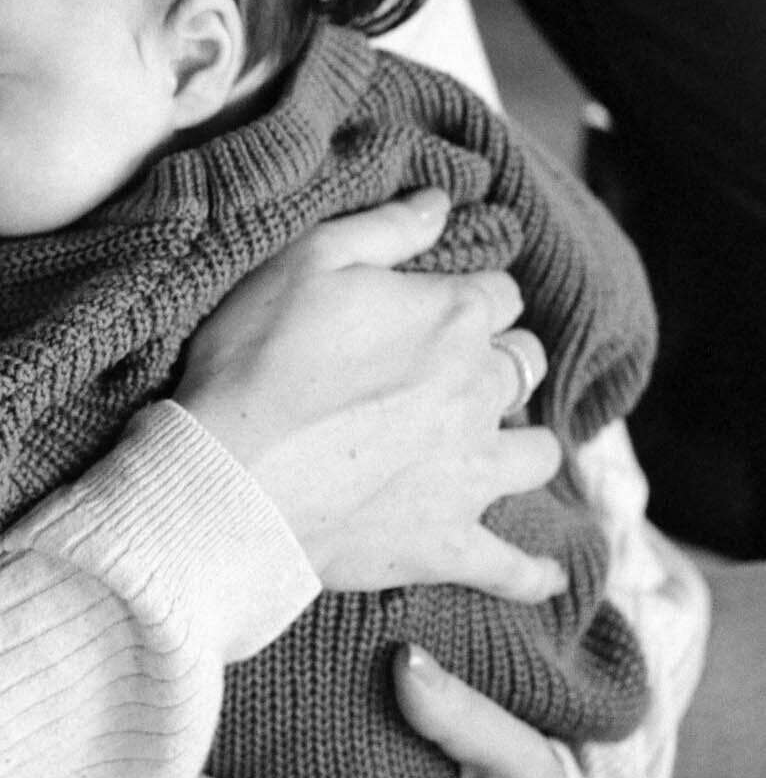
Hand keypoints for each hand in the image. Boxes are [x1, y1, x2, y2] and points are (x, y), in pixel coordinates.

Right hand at [174, 192, 564, 601]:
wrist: (230, 477)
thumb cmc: (257, 359)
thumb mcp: (307, 260)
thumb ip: (386, 226)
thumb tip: (443, 200)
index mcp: (452, 318)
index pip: (498, 292)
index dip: (468, 292)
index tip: (437, 301)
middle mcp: (479, 392)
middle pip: (523, 363)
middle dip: (498, 357)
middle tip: (451, 367)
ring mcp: (470, 474)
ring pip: (538, 453)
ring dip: (523, 442)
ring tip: (494, 443)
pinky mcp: (447, 542)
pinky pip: (513, 567)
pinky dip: (533, 574)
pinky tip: (548, 577)